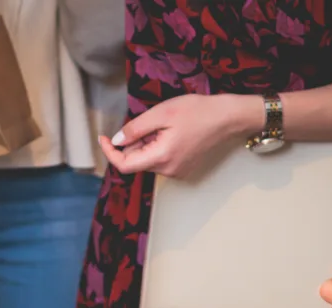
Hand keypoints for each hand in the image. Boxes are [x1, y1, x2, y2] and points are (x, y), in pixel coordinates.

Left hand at [100, 94, 264, 177]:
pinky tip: (173, 132)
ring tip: (166, 125)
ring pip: (148, 160)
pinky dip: (158, 147)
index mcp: (161, 158)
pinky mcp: (183, 169)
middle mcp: (168, 171)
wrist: (228, 117)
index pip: (124, 166)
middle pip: (136, 161)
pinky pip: (160, 160)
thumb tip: (116, 140)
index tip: (103, 138)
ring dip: (147, 143)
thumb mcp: (161, 113)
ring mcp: (176, 172)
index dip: (110, 152)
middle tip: (149, 122)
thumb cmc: (198, 111)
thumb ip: (135, 129)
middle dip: (134, 142)